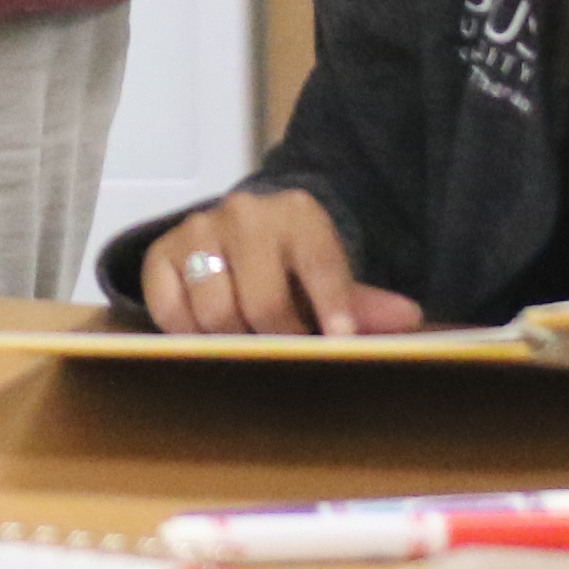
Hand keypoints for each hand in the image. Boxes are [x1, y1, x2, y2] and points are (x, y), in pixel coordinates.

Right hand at [136, 191, 421, 338]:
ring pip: (213, 312)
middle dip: (277, 338)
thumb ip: (363, 302)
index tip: (338, 340)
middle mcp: (246, 212)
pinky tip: (207, 334)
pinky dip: (187, 333)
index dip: (331, 305)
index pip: (319, 263)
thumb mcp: (331, 275)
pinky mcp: (159, 252)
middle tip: (286, 356)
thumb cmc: (293, 263)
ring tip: (247, 344)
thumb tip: (409, 318)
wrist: (240, 228)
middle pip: (261, 300)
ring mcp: (198, 229)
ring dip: (232, 341)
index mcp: (299, 214)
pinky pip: (169, 310)